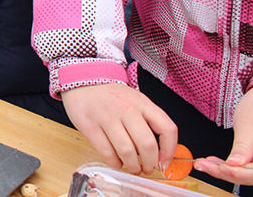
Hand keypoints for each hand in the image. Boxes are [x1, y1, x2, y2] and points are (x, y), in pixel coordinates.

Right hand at [60, 82, 177, 174]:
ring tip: (132, 167)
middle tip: (147, 169)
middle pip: (147, 144)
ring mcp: (106, 117)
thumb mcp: (135, 101)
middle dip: (149, 164)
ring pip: (127, 152)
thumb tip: (161, 153)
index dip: (170, 150)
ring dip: (132, 166)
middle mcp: (126, 109)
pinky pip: (107, 152)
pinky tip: (116, 161)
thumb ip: (149, 121)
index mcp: (142, 103)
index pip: (167, 128)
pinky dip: (114, 163)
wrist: (82, 83)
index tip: (164, 162)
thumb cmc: (111, 96)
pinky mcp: (90, 126)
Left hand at [194, 86, 252, 184]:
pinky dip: (237, 169)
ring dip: (229, 172)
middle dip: (228, 173)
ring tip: (206, 164)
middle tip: (203, 165)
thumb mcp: (249, 120)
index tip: (219, 167)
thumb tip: (233, 165)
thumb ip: (243, 144)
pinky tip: (219, 164)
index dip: (239, 173)